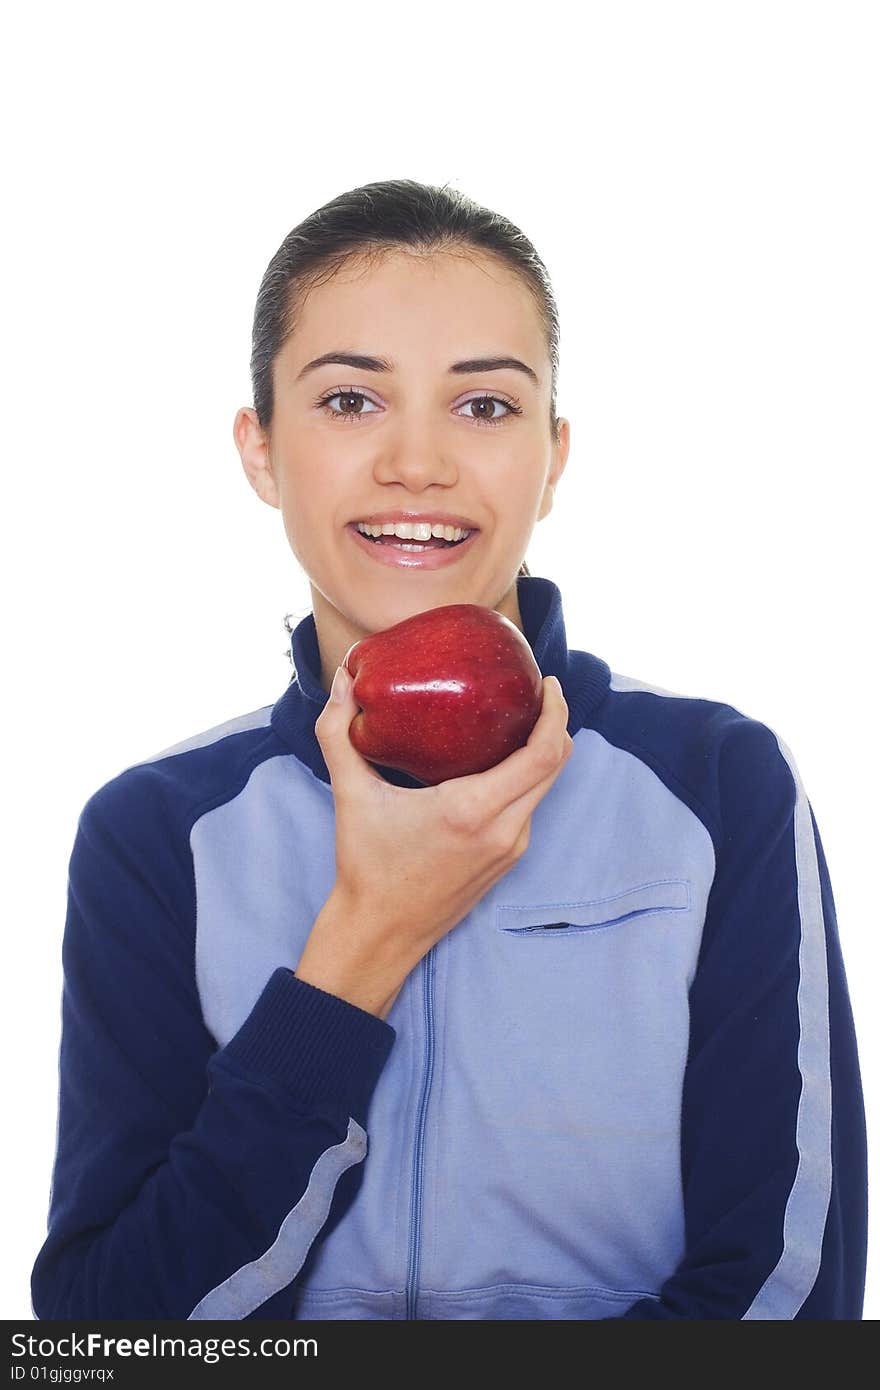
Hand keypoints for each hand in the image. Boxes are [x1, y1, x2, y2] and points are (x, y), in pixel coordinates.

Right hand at [297, 666, 573, 1017]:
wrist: (380, 933)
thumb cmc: (366, 867)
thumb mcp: (350, 795)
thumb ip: (338, 734)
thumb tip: (341, 681)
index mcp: (472, 810)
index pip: (543, 755)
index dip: (556, 713)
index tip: (548, 683)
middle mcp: (504, 830)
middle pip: (556, 765)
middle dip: (555, 722)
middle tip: (538, 689)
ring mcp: (511, 848)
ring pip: (545, 787)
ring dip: (543, 751)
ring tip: (518, 717)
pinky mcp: (509, 859)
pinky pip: (529, 807)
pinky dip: (527, 777)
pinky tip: (501, 759)